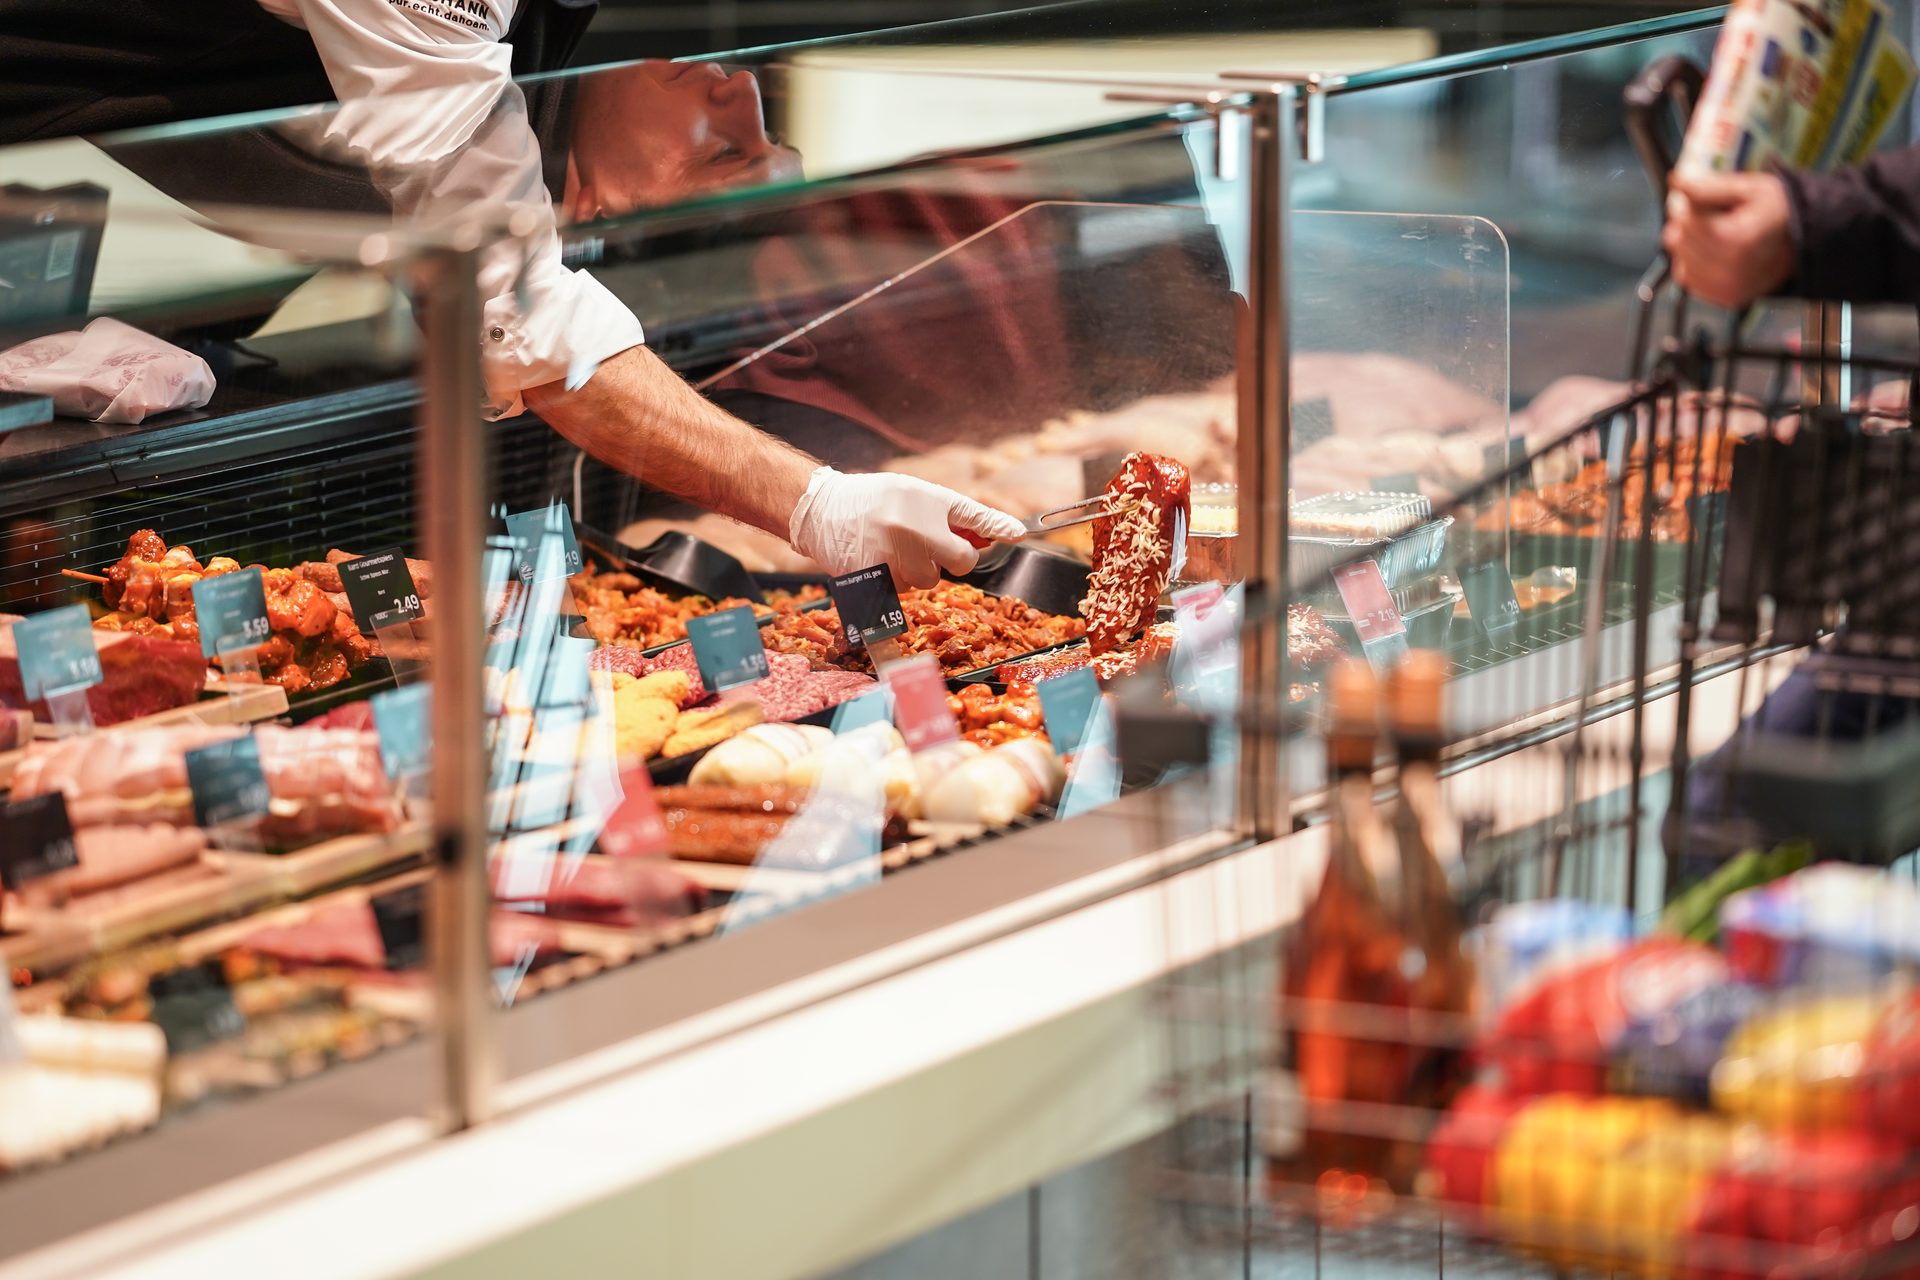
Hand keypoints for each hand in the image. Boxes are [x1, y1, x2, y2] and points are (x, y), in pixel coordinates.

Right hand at [788, 467, 1024, 588]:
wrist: (822, 509)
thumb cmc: (878, 498)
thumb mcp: (922, 494)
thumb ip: (963, 516)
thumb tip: (1009, 534)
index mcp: (928, 507)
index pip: (973, 532)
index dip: (987, 537)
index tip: (1011, 536)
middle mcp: (914, 534)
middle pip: (955, 567)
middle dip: (945, 558)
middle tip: (921, 540)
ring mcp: (893, 561)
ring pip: (926, 582)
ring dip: (915, 570)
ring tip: (890, 545)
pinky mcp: (874, 582)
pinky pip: (902, 592)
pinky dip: (894, 581)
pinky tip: (876, 558)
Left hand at [1663, 170, 1794, 309]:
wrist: (1799, 246)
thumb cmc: (1777, 213)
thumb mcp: (1751, 188)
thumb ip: (1710, 186)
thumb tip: (1676, 181)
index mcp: (1738, 240)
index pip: (1687, 219)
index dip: (1692, 204)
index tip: (1703, 199)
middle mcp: (1729, 269)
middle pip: (1678, 238)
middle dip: (1688, 223)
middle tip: (1715, 217)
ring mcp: (1724, 287)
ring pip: (1678, 257)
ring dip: (1689, 243)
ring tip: (1719, 235)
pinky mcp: (1720, 297)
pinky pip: (1685, 276)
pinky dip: (1694, 262)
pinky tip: (1716, 253)